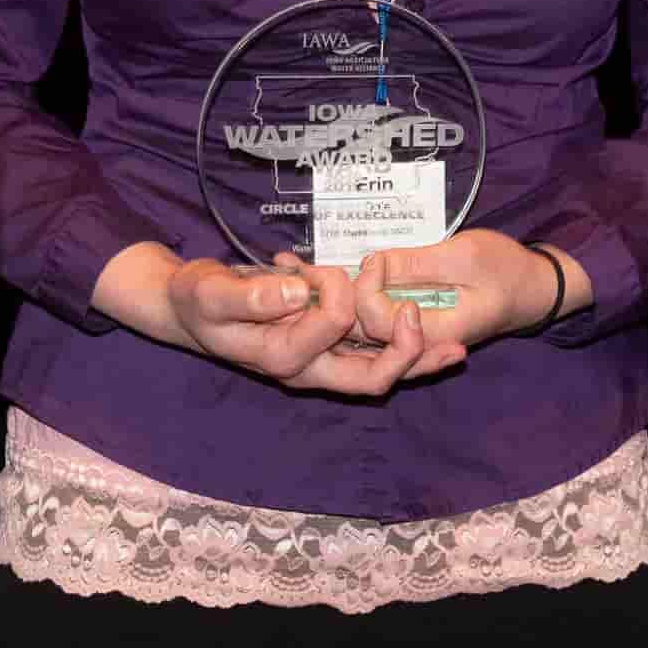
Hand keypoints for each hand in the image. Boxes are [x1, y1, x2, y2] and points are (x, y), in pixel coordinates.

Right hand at [94, 243, 447, 395]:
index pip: (331, 329)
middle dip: (409, 355)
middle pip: (370, 378)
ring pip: (378, 373)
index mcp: (280, 356)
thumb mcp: (210, 292)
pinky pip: (372, 357)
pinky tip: (432, 335)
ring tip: (459, 347)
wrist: (188, 309)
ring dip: (417, 360)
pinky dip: (404, 349)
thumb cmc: (196, 299)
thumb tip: (297, 291)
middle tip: (437, 327)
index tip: (330, 269)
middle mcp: (307, 368)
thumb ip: (249, 295)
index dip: (340, 296)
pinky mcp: (327, 349)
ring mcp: (319, 363)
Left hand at [348, 228, 582, 352]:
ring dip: (358, 301)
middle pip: (366, 331)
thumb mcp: (465, 255)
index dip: (368, 288)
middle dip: (353, 297)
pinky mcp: (418, 329)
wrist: (533, 289)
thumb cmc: (507, 269)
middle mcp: (424, 346)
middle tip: (359, 263)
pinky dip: (371, 302)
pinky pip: (383, 323)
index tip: (378, 258)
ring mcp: (420, 340)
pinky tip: (370, 280)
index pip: (378, 322)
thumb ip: (417, 262)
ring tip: (357, 270)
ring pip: (370, 330)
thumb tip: (373, 262)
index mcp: (438, 333)